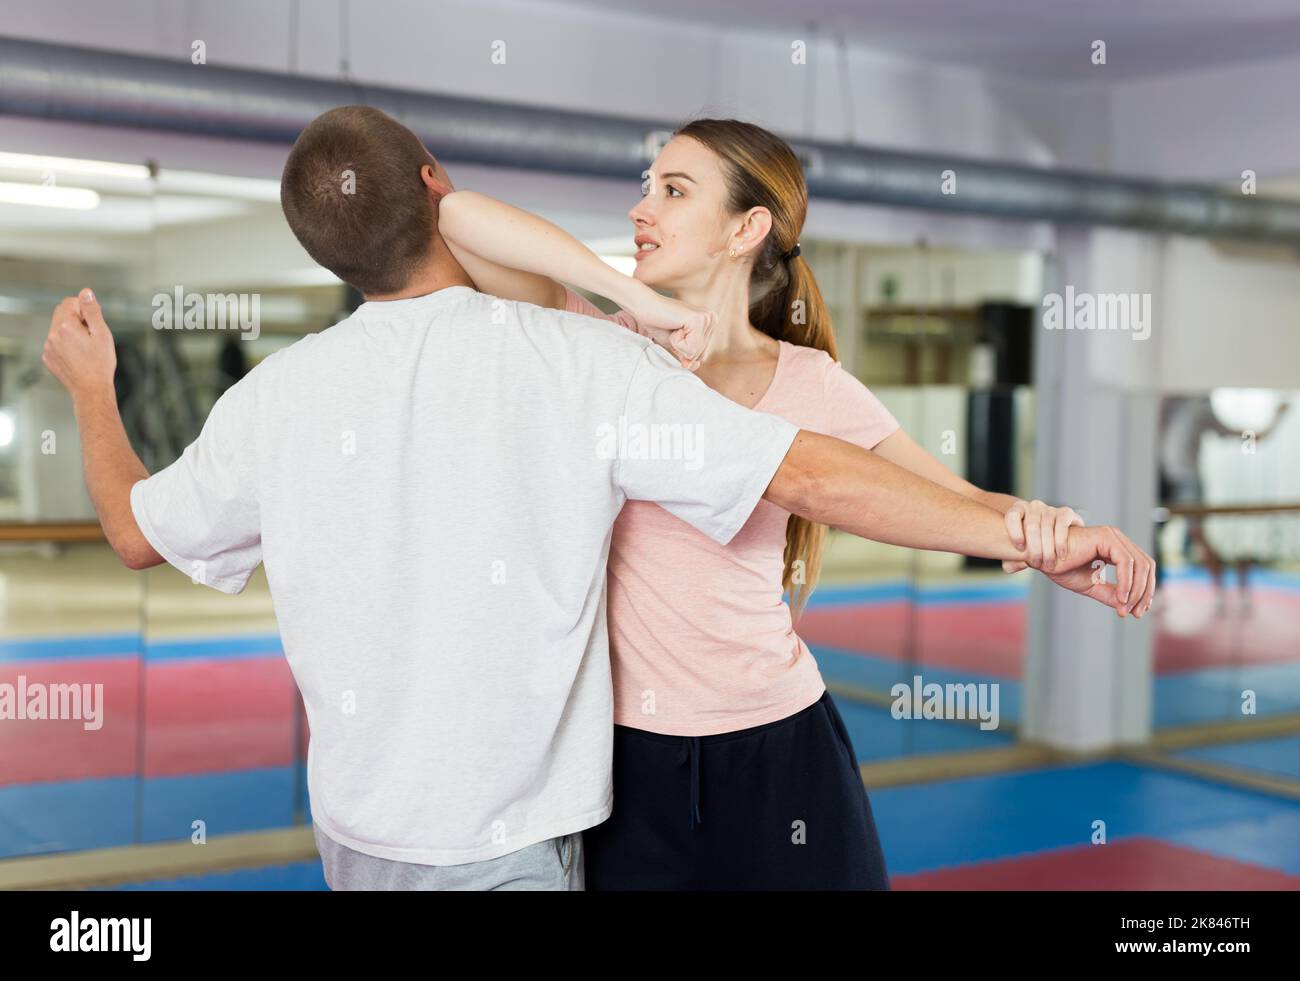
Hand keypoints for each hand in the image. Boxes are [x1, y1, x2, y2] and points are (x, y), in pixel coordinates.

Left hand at [43, 288, 116, 400]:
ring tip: (85, 348)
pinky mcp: (47, 357)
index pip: (70, 302)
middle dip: (76, 318)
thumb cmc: (100, 364)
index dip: (84, 308)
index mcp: (66, 327)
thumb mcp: (102, 334)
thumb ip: (92, 311)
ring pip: (58, 328)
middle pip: (61, 313)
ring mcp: (48, 347)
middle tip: (91, 334)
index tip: (93, 322)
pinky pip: (55, 342)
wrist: (91, 391)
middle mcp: (53, 335)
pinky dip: (65, 344)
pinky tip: (78, 356)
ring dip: (70, 331)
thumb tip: (86, 292)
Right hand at [621, 288, 715, 370]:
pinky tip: (674, 326)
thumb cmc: (658, 323)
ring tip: (673, 327)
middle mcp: (712, 319)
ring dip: (678, 345)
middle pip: (700, 355)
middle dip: (681, 348)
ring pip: (695, 353)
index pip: (701, 355)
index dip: (683, 350)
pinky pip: (690, 349)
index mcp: (709, 323)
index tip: (675, 332)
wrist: (644, 306)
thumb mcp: (676, 344)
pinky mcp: (698, 320)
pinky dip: (677, 342)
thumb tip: (697, 366)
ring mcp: (707, 319)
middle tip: (672, 329)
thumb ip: (688, 356)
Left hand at [1000, 499, 1083, 573]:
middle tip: (1036, 564)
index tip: (1020, 549)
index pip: (1012, 516)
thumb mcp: (1024, 551)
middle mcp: (1034, 506)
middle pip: (1031, 525)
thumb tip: (1008, 568)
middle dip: (1034, 547)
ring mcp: (1050, 509)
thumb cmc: (1036, 545)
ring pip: (1047, 527)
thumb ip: (1014, 558)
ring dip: (1048, 548)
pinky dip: (1061, 542)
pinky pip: (1062, 526)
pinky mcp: (1066, 513)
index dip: (1015, 532)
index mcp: (1018, 510)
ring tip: (1049, 564)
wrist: (1062, 540)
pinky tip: (1061, 555)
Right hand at [1036, 524, 1156, 618]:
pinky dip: (1126, 582)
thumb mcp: (1091, 584)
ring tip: (1125, 607)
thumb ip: (1109, 593)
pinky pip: (1126, 562)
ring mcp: (1113, 536)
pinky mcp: (1106, 537)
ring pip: (1140, 565)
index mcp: (1116, 547)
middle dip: (1145, 592)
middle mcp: (1118, 539)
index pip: (1142, 568)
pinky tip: (1121, 597)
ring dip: (1136, 590)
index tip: (1137, 611)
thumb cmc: (1060, 566)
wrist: (1041, 557)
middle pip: (1146, 565)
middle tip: (1136, 613)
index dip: (1144, 590)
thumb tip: (1126, 608)